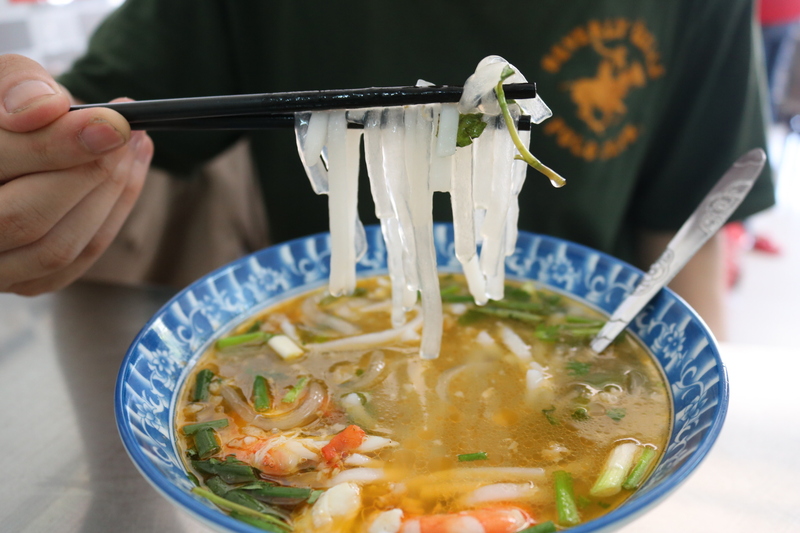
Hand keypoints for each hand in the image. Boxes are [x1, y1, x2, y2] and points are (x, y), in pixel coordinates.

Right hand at [0, 54, 152, 294]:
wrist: (7, 140)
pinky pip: (72, 263)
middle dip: (92, 176)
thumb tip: (47, 109)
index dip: (58, 145)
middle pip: (26, 220)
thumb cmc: (2, 108)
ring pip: (56, 249)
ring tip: (134, 146)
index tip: (113, 123)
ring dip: (111, 196)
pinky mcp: (20, 280)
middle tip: (127, 135)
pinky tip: (129, 175)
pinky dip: (110, 218)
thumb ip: (18, 84)